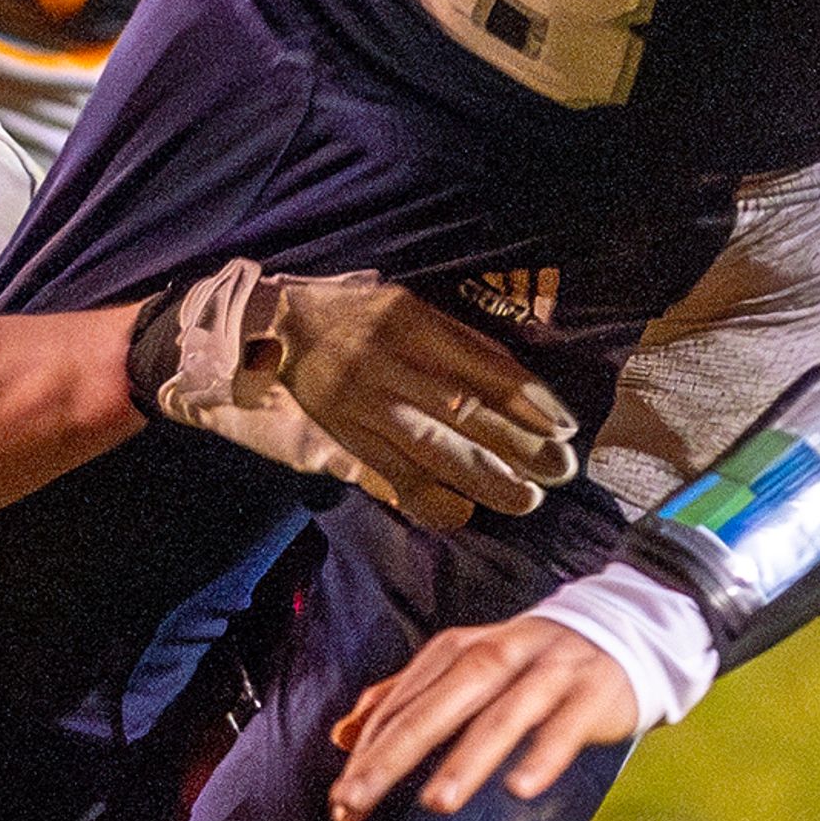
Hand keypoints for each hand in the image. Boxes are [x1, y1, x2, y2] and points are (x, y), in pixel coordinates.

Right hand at [139, 263, 578, 528]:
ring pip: (433, 449)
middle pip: (466, 412)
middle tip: (560, 472)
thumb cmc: (342, 314)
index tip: (566, 426)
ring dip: (485, 479)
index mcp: (404, 320)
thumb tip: (517, 390)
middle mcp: (382, 361)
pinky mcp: (335, 435)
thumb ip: (450, 342)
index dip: (530, 402)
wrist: (252, 332)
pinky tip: (460, 514)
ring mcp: (356, 403)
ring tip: (525, 498)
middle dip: (520, 448)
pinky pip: (388, 475)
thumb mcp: (398, 306)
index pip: (482, 366)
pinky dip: (428, 500)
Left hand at [327, 613, 640, 820]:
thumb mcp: (460, 670)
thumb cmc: (525, 664)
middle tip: (357, 801)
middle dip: (393, 756)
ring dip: (465, 761)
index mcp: (456, 651)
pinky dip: (542, 756)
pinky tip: (519, 787)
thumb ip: (404, 700)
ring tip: (434, 802)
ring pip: (499, 718)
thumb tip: (341, 736)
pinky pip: (564, 729)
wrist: (617, 633)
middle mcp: (496, 656)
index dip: (367, 751)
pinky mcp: (590, 695)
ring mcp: (545, 674)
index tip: (340, 800)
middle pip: (436, 709)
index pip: (402, 704)